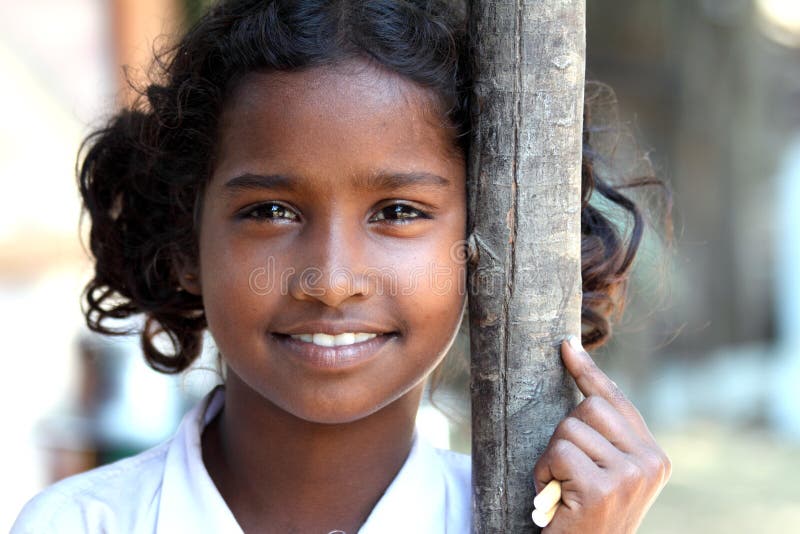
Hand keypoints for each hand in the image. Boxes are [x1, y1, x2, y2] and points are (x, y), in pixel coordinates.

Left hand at [532, 336, 670, 532]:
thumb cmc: (588, 516)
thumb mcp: (608, 474)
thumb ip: (607, 438)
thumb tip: (584, 382)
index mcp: (655, 456)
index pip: (617, 401)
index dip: (588, 373)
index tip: (566, 346)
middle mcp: (651, 463)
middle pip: (589, 407)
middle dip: (566, 433)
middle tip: (567, 471)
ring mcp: (629, 476)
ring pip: (569, 428)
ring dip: (553, 456)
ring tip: (562, 488)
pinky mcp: (602, 489)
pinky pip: (559, 452)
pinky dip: (545, 472)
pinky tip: (554, 496)